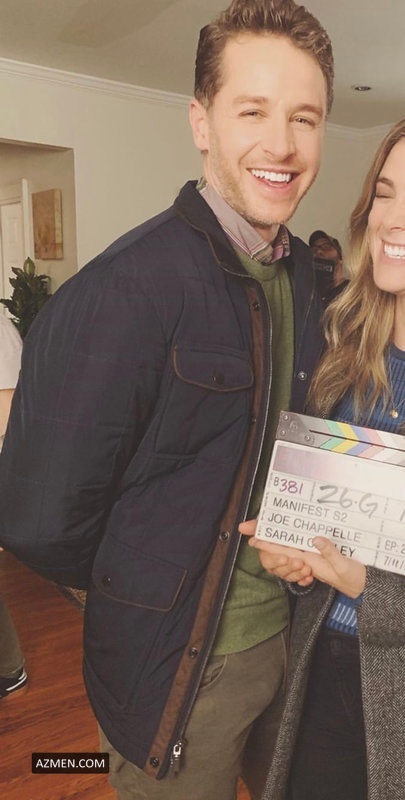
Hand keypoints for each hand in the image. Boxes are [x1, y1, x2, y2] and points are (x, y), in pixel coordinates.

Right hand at [239, 520, 313, 586]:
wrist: (301, 531)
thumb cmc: (280, 529)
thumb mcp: (269, 525)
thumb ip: (256, 526)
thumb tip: (241, 527)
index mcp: (268, 554)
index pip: (268, 561)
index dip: (276, 560)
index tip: (284, 558)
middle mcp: (277, 563)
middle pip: (280, 571)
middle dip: (289, 568)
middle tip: (299, 562)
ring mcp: (288, 569)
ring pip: (290, 576)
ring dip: (297, 574)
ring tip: (306, 569)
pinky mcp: (298, 573)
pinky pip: (300, 581)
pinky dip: (304, 581)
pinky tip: (309, 577)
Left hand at [248, 533, 365, 597]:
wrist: (365, 590)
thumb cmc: (356, 580)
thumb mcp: (344, 566)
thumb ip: (330, 552)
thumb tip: (315, 539)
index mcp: (312, 562)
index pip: (286, 552)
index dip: (270, 545)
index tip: (253, 539)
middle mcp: (310, 561)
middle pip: (285, 550)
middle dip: (271, 542)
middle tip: (255, 532)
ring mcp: (315, 561)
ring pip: (293, 551)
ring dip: (282, 543)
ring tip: (271, 535)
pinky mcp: (321, 560)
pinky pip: (304, 552)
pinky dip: (297, 545)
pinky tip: (294, 541)